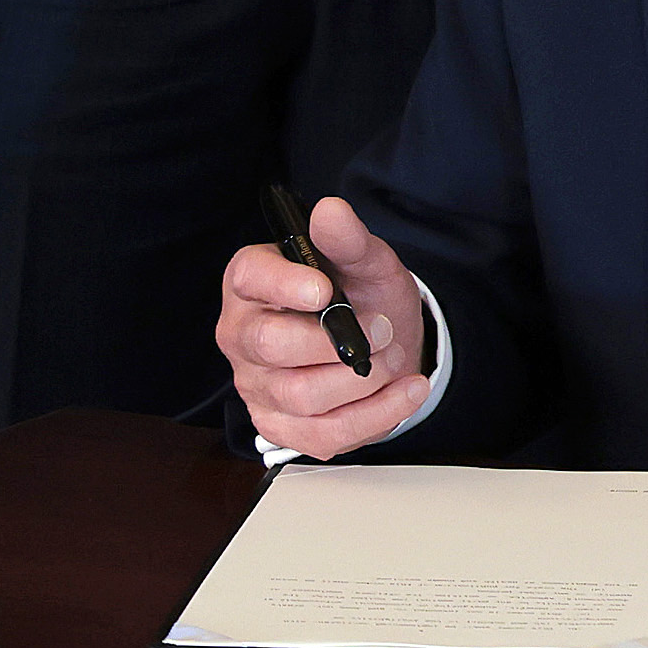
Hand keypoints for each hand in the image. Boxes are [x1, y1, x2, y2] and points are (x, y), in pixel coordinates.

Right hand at [217, 198, 435, 456]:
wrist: (381, 341)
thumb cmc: (361, 294)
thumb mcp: (366, 261)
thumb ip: (349, 239)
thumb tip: (330, 211)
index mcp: (251, 280)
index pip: (251, 278)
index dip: (284, 286)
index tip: (324, 290)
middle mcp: (242, 333)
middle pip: (270, 346)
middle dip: (337, 342)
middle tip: (383, 329)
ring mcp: (256, 384)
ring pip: (300, 396)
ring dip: (361, 382)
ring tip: (394, 358)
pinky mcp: (279, 426)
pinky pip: (321, 436)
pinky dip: (374, 417)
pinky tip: (405, 392)